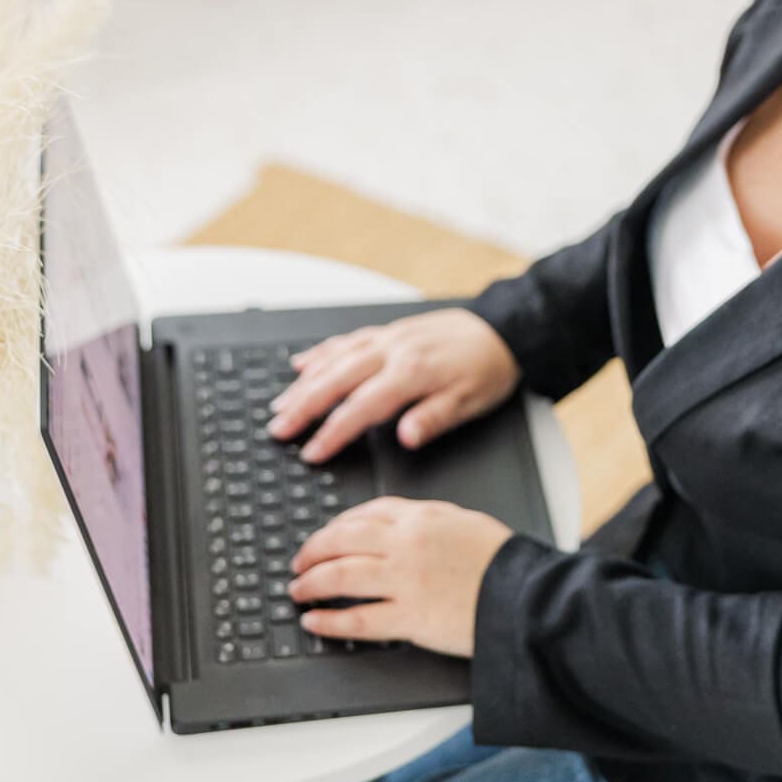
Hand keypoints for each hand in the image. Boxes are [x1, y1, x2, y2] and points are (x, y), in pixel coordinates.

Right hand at [267, 308, 521, 463]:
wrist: (503, 330)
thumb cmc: (487, 368)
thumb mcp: (470, 402)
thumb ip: (433, 419)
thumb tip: (405, 436)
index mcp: (412, 373)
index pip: (361, 407)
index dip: (333, 432)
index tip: (312, 452)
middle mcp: (393, 351)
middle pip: (336, 380)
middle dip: (303, 406)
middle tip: (278, 429)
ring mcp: (387, 339)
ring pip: (335, 359)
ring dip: (304, 382)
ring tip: (280, 405)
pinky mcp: (388, 332)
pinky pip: (346, 340)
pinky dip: (321, 353)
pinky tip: (303, 364)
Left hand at [288, 496, 515, 658]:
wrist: (526, 595)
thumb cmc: (503, 561)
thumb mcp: (465, 522)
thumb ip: (428, 519)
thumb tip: (398, 523)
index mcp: (421, 517)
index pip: (364, 514)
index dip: (336, 526)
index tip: (324, 536)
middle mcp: (406, 545)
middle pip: (341, 541)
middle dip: (312, 552)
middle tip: (299, 563)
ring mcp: (405, 581)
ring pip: (340, 577)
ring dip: (311, 584)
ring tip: (298, 591)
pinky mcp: (409, 618)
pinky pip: (357, 620)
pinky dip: (329, 622)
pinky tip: (315, 622)